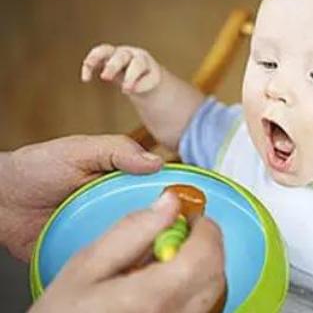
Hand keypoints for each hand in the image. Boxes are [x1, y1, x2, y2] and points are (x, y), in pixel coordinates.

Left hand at [0, 135, 162, 260]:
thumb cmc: (39, 167)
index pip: (160, 187)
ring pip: (135, 240)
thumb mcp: (79, 150)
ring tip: (157, 252)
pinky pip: (109, 258)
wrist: (1, 199)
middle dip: (165, 226)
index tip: (192, 205)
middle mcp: (118, 204)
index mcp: (124, 179)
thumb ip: (116, 151)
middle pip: (153, 217)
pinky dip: (118, 261)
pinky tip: (128, 264)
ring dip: (144, 245)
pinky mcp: (89, 250)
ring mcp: (104, 228)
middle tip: (177, 235)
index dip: (178, 196)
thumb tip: (156, 161)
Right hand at [29, 192, 225, 312]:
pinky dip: (195, 290)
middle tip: (181, 235)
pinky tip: (166, 285)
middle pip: (216, 274)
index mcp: (152, 297)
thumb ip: (132, 230)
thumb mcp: (86, 266)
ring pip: (214, 294)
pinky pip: (201, 309)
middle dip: (207, 246)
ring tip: (168, 261)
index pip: (205, 255)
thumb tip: (169, 203)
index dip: (206, 229)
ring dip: (203, 268)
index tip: (193, 218)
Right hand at [81, 44, 161, 93]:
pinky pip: (94, 57)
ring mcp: (116, 53)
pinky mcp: (105, 57)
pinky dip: (88, 66)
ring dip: (95, 57)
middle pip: (120, 56)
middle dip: (112, 66)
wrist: (144, 71)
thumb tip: (131, 88)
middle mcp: (129, 53)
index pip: (137, 64)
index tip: (125, 91)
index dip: (131, 77)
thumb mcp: (151, 82)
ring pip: (104, 50)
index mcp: (143, 59)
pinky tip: (86, 79)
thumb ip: (142, 84)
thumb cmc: (148, 78)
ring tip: (88, 65)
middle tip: (105, 78)